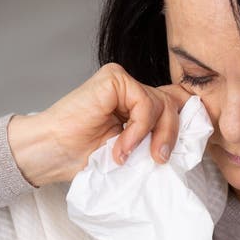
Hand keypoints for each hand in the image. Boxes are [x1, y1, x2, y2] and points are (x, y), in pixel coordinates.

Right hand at [7, 63, 192, 186]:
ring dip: (151, 137)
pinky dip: (138, 129)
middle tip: (158, 161)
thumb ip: (154, 144)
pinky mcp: (114, 79)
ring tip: (126, 157)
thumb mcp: (132, 156)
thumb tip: (188, 148)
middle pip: (175, 105)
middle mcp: (132, 91)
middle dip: (172, 136)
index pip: (176, 107)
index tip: (178, 154)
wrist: (52, 153)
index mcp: (137, 108)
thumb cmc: (83, 157)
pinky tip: (120, 147)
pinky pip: (145, 102)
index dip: (184, 127)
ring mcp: (123, 83)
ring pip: (164, 104)